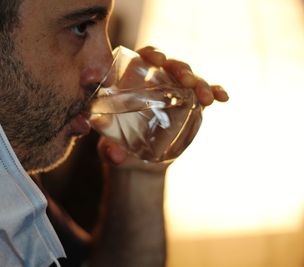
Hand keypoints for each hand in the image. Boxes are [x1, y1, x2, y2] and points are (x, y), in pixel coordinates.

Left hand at [100, 46, 228, 164]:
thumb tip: (116, 156)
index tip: (159, 59)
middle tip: (187, 81)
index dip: (152, 53)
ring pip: (191, 79)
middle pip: (172, 66)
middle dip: (182, 70)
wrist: (134, 159)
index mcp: (134, 80)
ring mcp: (175, 92)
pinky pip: (204, 94)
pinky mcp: (189, 105)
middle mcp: (157, 81)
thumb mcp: (109, 145)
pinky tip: (224, 97)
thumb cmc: (116, 142)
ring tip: (206, 98)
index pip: (144, 57)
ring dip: (201, 84)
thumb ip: (109, 149)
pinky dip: (215, 92)